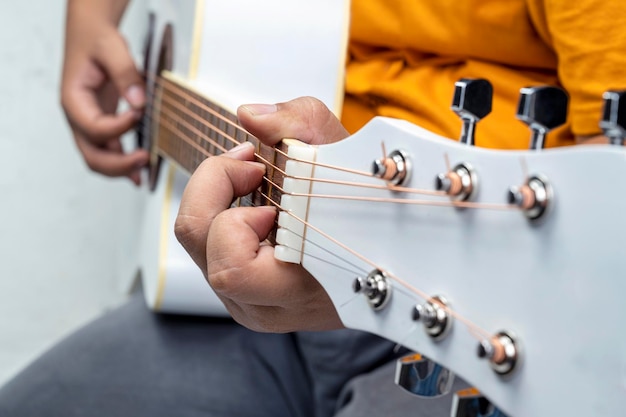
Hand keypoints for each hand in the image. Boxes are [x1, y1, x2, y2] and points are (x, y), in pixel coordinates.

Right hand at [61, 0, 148, 184]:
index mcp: (73, 100)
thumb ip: (126, 74)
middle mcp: (79, 117)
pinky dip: (124, 162)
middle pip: (91, 154)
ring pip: (99, 158)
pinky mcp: (104, 124)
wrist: (93, 34)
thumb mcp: (112, 48)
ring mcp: (90, 123)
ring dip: (121, 169)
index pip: (93, 126)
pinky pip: (111, 150)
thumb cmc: (97, 39)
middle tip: (143, 159)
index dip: (118, 127)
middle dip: (117, 163)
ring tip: (143, 174)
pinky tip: (140, 172)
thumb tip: (139, 102)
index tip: (139, 115)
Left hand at [175, 97, 349, 331]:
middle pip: (197, 243)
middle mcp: (264, 305)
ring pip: (195, 242)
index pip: (231, 268)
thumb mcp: (348, 152)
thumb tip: (250, 116)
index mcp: (295, 290)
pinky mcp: (237, 292)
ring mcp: (247, 302)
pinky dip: (220, 211)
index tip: (264, 177)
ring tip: (256, 179)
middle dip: (216, 187)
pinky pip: (205, 246)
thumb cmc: (368, 209)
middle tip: (253, 168)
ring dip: (217, 197)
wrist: (384, 252)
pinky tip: (254, 199)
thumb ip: (300, 122)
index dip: (236, 216)